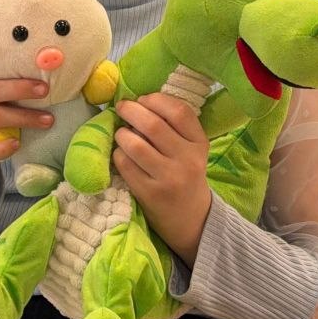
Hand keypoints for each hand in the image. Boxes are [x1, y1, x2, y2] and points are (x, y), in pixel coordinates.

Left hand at [112, 94, 211, 266]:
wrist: (191, 219)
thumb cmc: (185, 175)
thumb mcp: (191, 150)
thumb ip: (173, 127)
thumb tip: (137, 101)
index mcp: (199, 143)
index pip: (180, 111)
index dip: (156, 100)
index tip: (143, 99)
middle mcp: (188, 160)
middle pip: (153, 125)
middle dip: (131, 110)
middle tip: (122, 108)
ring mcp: (169, 178)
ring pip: (136, 145)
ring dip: (122, 134)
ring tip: (121, 134)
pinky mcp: (150, 193)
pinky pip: (125, 165)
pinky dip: (118, 154)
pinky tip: (121, 154)